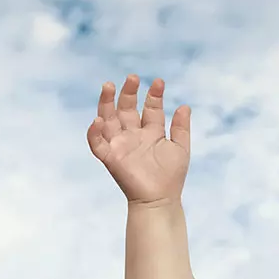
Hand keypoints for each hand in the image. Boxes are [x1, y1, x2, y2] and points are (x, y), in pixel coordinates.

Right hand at [87, 74, 190, 205]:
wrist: (160, 200)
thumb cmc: (171, 177)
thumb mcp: (180, 148)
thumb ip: (181, 128)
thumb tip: (184, 105)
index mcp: (151, 132)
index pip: (150, 108)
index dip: (154, 95)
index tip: (159, 82)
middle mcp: (133, 135)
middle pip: (126, 108)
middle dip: (128, 92)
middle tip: (132, 78)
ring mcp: (121, 145)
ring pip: (108, 119)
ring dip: (106, 103)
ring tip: (109, 86)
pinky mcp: (111, 158)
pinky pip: (97, 144)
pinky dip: (94, 133)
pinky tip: (98, 120)